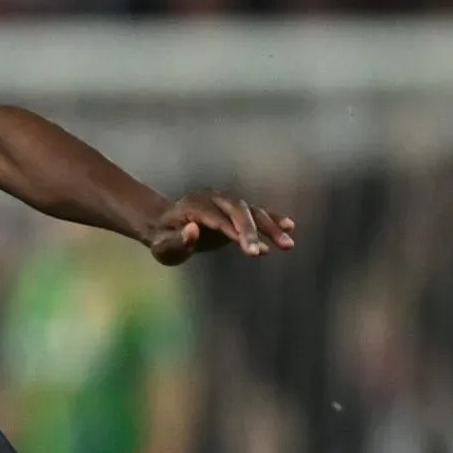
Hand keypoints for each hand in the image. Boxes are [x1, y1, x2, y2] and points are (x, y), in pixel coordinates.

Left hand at [141, 189, 295, 265]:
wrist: (165, 225)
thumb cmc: (163, 239)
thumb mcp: (163, 246)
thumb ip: (176, 241)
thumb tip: (193, 230)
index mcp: (192, 206)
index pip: (215, 217)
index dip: (230, 231)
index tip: (245, 247)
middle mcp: (212, 199)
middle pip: (236, 211)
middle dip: (250, 231)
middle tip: (258, 253)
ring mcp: (226, 203)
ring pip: (252, 211)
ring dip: (270, 227)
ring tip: (287, 245)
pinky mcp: (236, 211)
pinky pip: (257, 213)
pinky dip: (273, 220)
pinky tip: (289, 228)